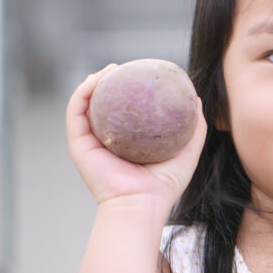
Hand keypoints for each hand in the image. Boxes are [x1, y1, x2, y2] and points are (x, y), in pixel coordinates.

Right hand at [66, 64, 207, 210]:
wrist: (141, 204)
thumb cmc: (164, 185)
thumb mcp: (187, 152)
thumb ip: (194, 128)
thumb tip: (195, 98)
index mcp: (126, 143)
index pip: (123, 111)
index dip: (129, 89)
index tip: (140, 73)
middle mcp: (105, 140)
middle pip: (102, 104)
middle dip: (109, 81)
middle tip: (124, 67)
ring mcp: (89, 141)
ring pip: (85, 103)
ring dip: (94, 80)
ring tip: (111, 68)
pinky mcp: (78, 143)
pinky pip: (76, 110)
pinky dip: (83, 91)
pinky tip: (98, 79)